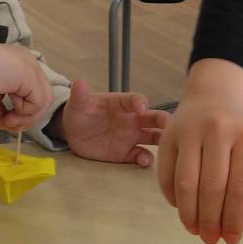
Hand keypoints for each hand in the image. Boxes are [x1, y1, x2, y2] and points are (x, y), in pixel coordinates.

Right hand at [0, 26, 53, 131]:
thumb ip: (4, 113)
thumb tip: (15, 128)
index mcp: (20, 67)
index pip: (34, 94)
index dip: (25, 111)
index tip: (8, 118)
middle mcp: (30, 65)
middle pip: (43, 99)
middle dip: (28, 117)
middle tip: (10, 122)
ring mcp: (32, 68)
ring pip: (44, 102)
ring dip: (26, 117)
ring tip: (8, 117)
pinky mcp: (30, 75)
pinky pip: (38, 103)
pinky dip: (24, 114)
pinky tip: (9, 111)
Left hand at [52, 78, 168, 166]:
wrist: (72, 133)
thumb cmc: (79, 112)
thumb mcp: (77, 104)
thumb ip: (80, 95)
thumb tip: (78, 82)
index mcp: (122, 104)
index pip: (136, 100)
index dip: (140, 102)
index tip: (141, 108)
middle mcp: (132, 119)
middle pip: (154, 118)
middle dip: (163, 121)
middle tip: (170, 126)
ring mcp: (131, 136)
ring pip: (153, 137)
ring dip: (161, 140)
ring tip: (166, 147)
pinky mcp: (126, 153)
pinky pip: (140, 155)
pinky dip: (145, 158)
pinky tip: (144, 161)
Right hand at [156, 58, 242, 243]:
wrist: (212, 96)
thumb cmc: (233, 132)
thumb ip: (239, 185)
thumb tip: (228, 229)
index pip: (239, 186)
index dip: (234, 217)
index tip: (231, 239)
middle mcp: (217, 132)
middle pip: (212, 187)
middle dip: (211, 220)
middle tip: (209, 239)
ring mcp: (189, 131)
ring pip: (186, 183)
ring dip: (189, 213)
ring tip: (194, 229)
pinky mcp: (167, 135)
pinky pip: (166, 174)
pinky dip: (173, 197)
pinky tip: (181, 208)